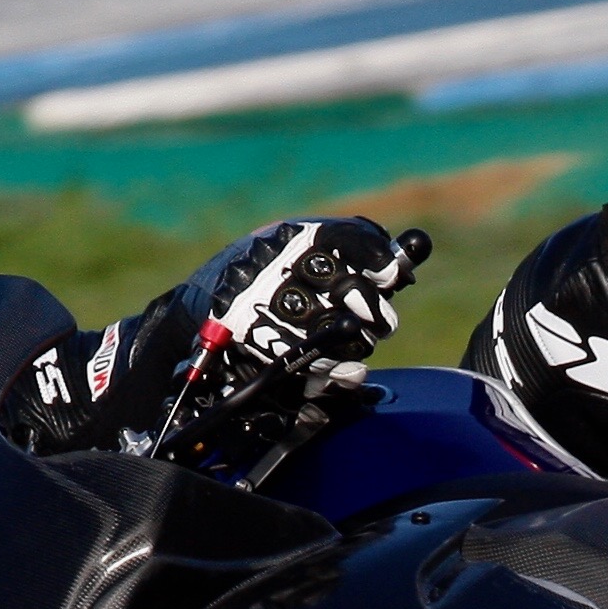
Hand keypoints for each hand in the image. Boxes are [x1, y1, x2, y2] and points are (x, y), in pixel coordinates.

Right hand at [197, 216, 431, 376]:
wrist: (201, 306)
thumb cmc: (266, 276)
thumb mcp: (302, 252)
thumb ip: (353, 254)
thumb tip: (406, 262)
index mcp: (293, 237)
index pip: (344, 239)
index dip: (375, 258)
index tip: (392, 276)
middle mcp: (277, 263)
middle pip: (345, 286)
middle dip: (372, 307)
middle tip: (382, 323)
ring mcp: (263, 300)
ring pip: (330, 327)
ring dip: (356, 341)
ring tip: (361, 343)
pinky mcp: (252, 335)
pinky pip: (304, 358)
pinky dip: (334, 370)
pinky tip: (351, 371)